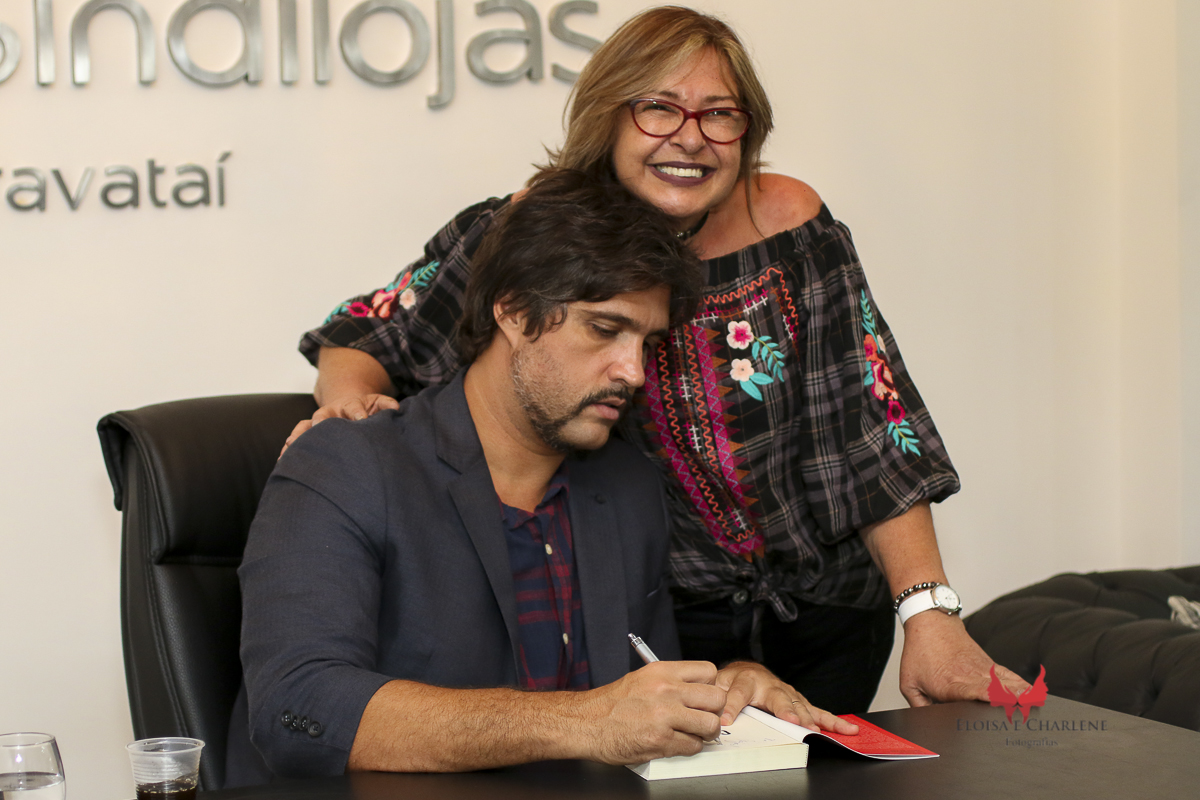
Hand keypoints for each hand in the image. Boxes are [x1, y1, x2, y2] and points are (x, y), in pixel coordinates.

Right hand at [281, 393, 399, 455]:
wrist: (346, 403)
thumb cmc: (365, 409)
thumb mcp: (378, 402)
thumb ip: (386, 405)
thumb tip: (395, 409)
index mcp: (350, 405)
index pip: (353, 408)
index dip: (357, 413)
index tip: (360, 420)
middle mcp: (330, 413)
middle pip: (323, 416)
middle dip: (321, 422)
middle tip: (319, 428)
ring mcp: (316, 423)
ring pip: (304, 427)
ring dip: (299, 436)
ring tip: (292, 445)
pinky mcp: (307, 434)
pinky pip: (294, 440)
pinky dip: (288, 449)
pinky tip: (282, 461)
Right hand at [574, 661, 724, 763]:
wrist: (586, 723)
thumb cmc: (611, 703)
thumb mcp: (642, 678)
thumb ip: (670, 681)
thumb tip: (696, 691)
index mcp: (662, 672)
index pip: (708, 671)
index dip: (711, 686)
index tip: (705, 695)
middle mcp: (666, 690)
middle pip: (716, 698)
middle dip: (714, 710)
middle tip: (704, 716)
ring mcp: (665, 716)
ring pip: (710, 725)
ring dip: (705, 732)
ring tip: (694, 732)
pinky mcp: (661, 741)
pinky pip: (693, 746)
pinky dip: (689, 747)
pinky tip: (676, 742)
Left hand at [715, 661, 858, 734]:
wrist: (746, 672)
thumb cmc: (731, 682)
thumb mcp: (717, 685)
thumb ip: (713, 695)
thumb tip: (706, 708)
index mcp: (745, 679)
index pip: (737, 692)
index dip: (732, 706)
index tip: (726, 720)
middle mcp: (769, 685)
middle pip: (778, 697)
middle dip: (785, 710)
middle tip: (791, 721)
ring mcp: (787, 693)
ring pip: (800, 705)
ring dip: (809, 718)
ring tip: (816, 730)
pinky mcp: (799, 702)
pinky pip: (817, 712)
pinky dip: (832, 721)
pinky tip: (848, 729)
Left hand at [898, 611, 1028, 705]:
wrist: (931, 622)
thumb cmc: (919, 652)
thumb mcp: (910, 683)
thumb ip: (920, 706)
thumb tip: (927, 724)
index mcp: (950, 683)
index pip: (974, 691)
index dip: (991, 697)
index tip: (1006, 703)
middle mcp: (970, 675)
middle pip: (995, 690)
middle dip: (1013, 702)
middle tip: (1029, 712)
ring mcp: (982, 669)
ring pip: (1006, 682)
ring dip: (1022, 693)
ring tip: (1037, 704)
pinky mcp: (989, 664)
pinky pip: (1008, 676)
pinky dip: (1022, 684)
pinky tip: (1034, 693)